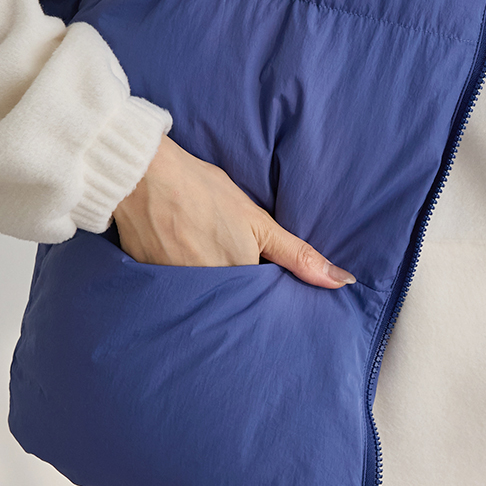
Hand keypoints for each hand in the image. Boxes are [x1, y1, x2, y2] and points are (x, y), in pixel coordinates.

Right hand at [112, 134, 353, 282]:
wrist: (142, 176)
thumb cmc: (202, 191)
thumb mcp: (257, 221)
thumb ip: (298, 255)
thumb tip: (343, 281)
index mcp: (237, 281)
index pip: (259, 304)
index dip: (264, 296)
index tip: (264, 285)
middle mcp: (206, 295)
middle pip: (231, 308)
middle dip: (238, 300)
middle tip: (228, 268)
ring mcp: (175, 293)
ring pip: (204, 304)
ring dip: (209, 297)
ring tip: (203, 265)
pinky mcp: (150, 286)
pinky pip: (174, 297)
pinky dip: (180, 289)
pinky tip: (178, 262)